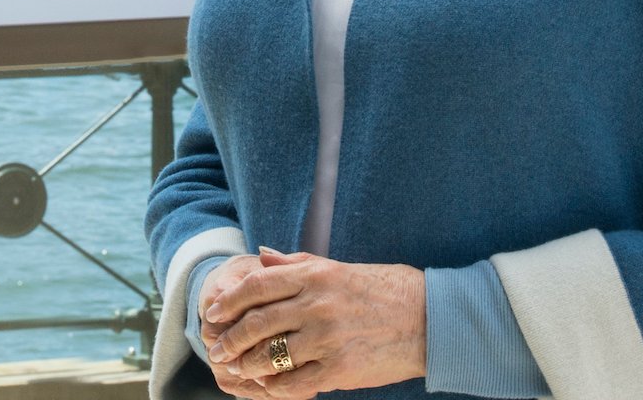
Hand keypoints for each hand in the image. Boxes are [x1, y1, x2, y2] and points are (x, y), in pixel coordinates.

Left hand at [198, 246, 426, 398]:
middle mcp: (317, 304)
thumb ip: (295, 263)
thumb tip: (260, 256)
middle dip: (229, 337)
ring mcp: (327, 338)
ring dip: (246, 363)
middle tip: (215, 347)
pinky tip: (266, 386)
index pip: (256, 285)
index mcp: (315, 275)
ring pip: (270, 354)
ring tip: (235, 368)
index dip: (228, 300)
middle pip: (257, 321)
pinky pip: (295, 382)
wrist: (429, 320)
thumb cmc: (384, 289)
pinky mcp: (339, 369)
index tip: (213, 312)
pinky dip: (275, 386)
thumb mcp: (338, 267)